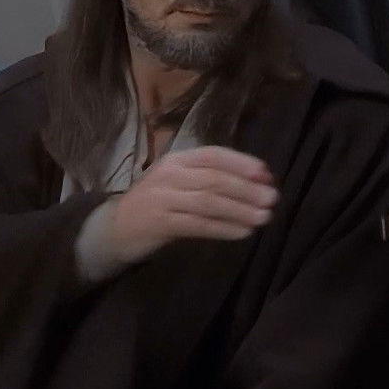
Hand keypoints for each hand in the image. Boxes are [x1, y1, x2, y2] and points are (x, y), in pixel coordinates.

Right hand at [102, 146, 277, 265]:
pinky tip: (242, 233)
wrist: (116, 228)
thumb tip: (258, 182)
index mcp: (177, 159)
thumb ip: (209, 179)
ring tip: (263, 218)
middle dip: (247, 189)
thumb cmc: (157, 204)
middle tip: (272, 199)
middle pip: (214, 178)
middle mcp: (170, 174)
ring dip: (240, 209)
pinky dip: (223, 228)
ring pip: (209, 201)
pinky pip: (198, 225)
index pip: (214, 155)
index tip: (267, 175)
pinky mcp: (160, 223)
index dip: (242, 163)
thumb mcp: (179, 183)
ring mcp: (163, 198)